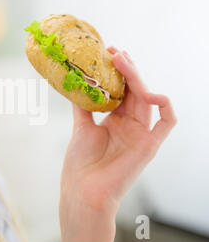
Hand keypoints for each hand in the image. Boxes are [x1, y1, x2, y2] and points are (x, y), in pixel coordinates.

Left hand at [59, 47, 176, 241]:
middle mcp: (130, 125)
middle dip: (126, 69)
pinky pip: (167, 122)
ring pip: (147, 99)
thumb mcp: (80, 128)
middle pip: (134, 91)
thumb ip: (82, 106)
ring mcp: (141, 134)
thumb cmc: (80, 164)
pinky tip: (148, 92)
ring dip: (137, 78)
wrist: (82, 190)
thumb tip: (75, 83)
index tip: (106, 53)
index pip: (121, 90)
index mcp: (115, 121)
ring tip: (121, 60)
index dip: (117, 72)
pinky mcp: (149, 145)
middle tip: (114, 51)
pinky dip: (164, 105)